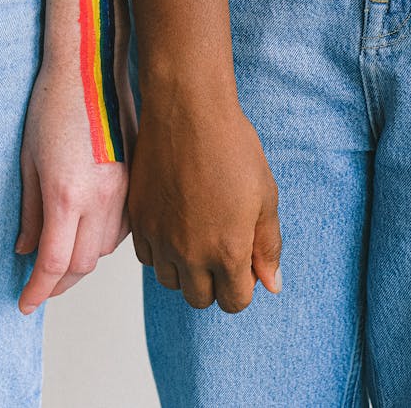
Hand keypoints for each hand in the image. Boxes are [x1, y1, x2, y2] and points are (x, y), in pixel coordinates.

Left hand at [16, 60, 133, 314]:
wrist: (90, 67)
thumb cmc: (53, 104)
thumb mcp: (29, 158)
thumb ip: (29, 210)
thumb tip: (25, 250)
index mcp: (67, 193)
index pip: (55, 263)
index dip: (38, 290)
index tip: (25, 303)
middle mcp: (102, 196)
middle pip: (84, 264)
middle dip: (60, 281)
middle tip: (40, 284)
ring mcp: (126, 187)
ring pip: (107, 248)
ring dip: (83, 260)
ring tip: (62, 257)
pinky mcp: (138, 177)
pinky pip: (125, 226)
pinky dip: (105, 238)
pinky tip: (88, 230)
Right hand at [130, 88, 281, 311]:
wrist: (187, 109)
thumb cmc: (231, 146)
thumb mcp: (265, 195)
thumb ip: (268, 245)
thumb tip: (272, 283)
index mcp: (228, 251)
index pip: (235, 302)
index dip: (244, 285)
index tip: (245, 260)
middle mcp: (190, 252)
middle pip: (200, 298)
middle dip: (215, 281)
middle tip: (222, 245)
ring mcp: (159, 236)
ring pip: (170, 280)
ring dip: (186, 268)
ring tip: (197, 233)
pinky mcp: (138, 218)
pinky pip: (147, 256)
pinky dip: (161, 249)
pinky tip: (175, 222)